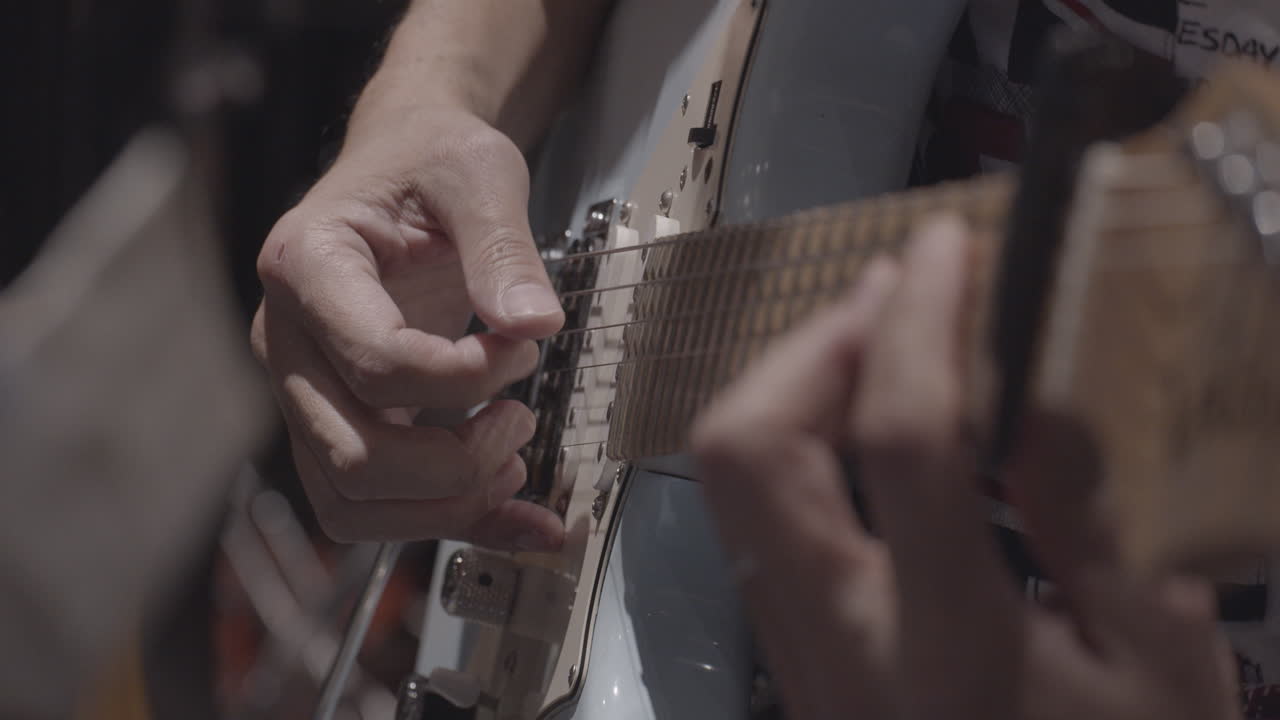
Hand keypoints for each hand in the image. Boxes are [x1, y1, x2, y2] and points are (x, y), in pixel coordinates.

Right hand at [252, 107, 565, 549]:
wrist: (404, 166)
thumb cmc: (429, 161)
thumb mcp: (476, 171)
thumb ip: (502, 245)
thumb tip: (533, 323)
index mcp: (306, 266)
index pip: (375, 362)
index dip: (464, 379)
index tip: (523, 349)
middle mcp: (287, 341)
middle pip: (353, 456)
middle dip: (457, 460)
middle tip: (522, 414)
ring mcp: (306, 390)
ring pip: (351, 501)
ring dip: (447, 503)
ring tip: (513, 456)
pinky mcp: (339, 420)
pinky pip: (374, 504)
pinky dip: (451, 523)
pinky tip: (517, 515)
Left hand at [692, 217, 1239, 718]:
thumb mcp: (1164, 670)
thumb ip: (1101, 525)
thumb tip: (1036, 389)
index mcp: (951, 643)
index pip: (905, 439)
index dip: (921, 320)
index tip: (947, 247)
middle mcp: (840, 639)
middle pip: (749, 452)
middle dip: (813, 344)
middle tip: (895, 294)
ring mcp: (798, 649)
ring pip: (733, 485)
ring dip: (796, 387)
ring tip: (882, 341)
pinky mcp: (791, 654)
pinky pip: (760, 521)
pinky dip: (802, 445)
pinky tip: (873, 428)